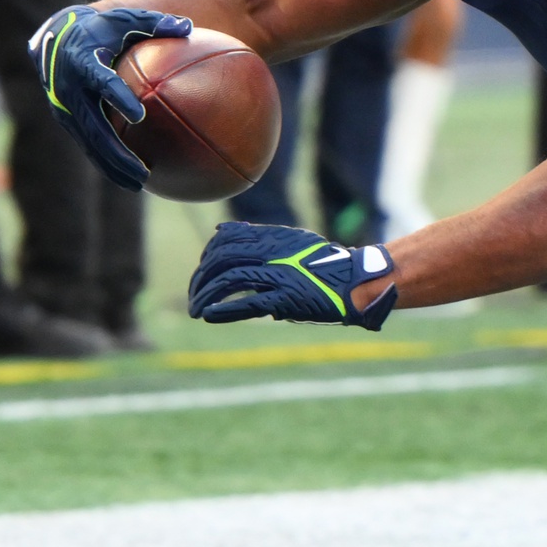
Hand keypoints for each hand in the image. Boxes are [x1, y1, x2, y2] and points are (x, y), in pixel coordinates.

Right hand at [29, 3, 193, 190]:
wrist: (56, 40)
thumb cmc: (101, 29)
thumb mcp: (124, 21)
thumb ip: (153, 24)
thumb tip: (188, 27)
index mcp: (82, 61)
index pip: (101, 82)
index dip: (117, 96)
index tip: (138, 114)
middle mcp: (70, 89)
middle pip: (94, 126)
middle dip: (117, 151)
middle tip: (144, 170)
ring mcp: (67, 109)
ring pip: (90, 143)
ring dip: (112, 166)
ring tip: (140, 183)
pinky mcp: (69, 121)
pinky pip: (89, 145)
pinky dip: (107, 163)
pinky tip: (131, 178)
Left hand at [189, 222, 399, 328]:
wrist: (353, 280)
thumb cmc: (322, 264)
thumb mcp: (289, 241)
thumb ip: (257, 236)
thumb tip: (221, 231)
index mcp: (272, 237)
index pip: (226, 240)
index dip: (207, 256)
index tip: (201, 272)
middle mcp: (271, 252)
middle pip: (222, 260)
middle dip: (201, 278)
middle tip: (194, 296)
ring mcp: (277, 275)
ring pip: (229, 281)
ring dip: (206, 296)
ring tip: (195, 310)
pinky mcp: (285, 298)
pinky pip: (248, 303)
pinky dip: (225, 309)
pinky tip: (209, 316)